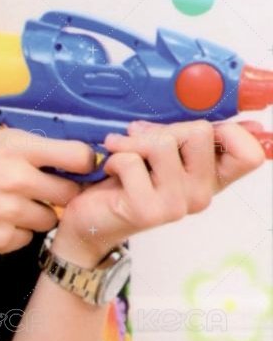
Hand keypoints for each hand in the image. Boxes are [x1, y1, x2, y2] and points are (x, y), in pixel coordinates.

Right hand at [0, 123, 93, 259]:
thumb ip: (22, 141)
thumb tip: (62, 145)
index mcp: (14, 147)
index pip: (77, 155)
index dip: (85, 163)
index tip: (82, 168)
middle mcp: (15, 179)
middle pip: (69, 192)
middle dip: (59, 192)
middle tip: (40, 190)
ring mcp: (8, 212)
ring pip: (48, 219)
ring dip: (36, 215)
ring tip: (7, 206)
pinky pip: (25, 239)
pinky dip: (14, 233)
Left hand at [53, 118, 266, 264]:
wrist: (90, 219)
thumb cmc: (126, 180)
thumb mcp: (162, 153)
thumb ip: (189, 136)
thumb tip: (240, 121)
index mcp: (212, 179)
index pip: (249, 155)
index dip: (230, 132)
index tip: (195, 130)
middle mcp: (202, 195)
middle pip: (201, 131)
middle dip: (164, 128)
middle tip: (141, 141)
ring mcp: (177, 205)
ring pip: (163, 143)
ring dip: (133, 142)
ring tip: (121, 155)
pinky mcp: (149, 210)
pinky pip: (131, 161)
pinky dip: (114, 158)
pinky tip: (111, 172)